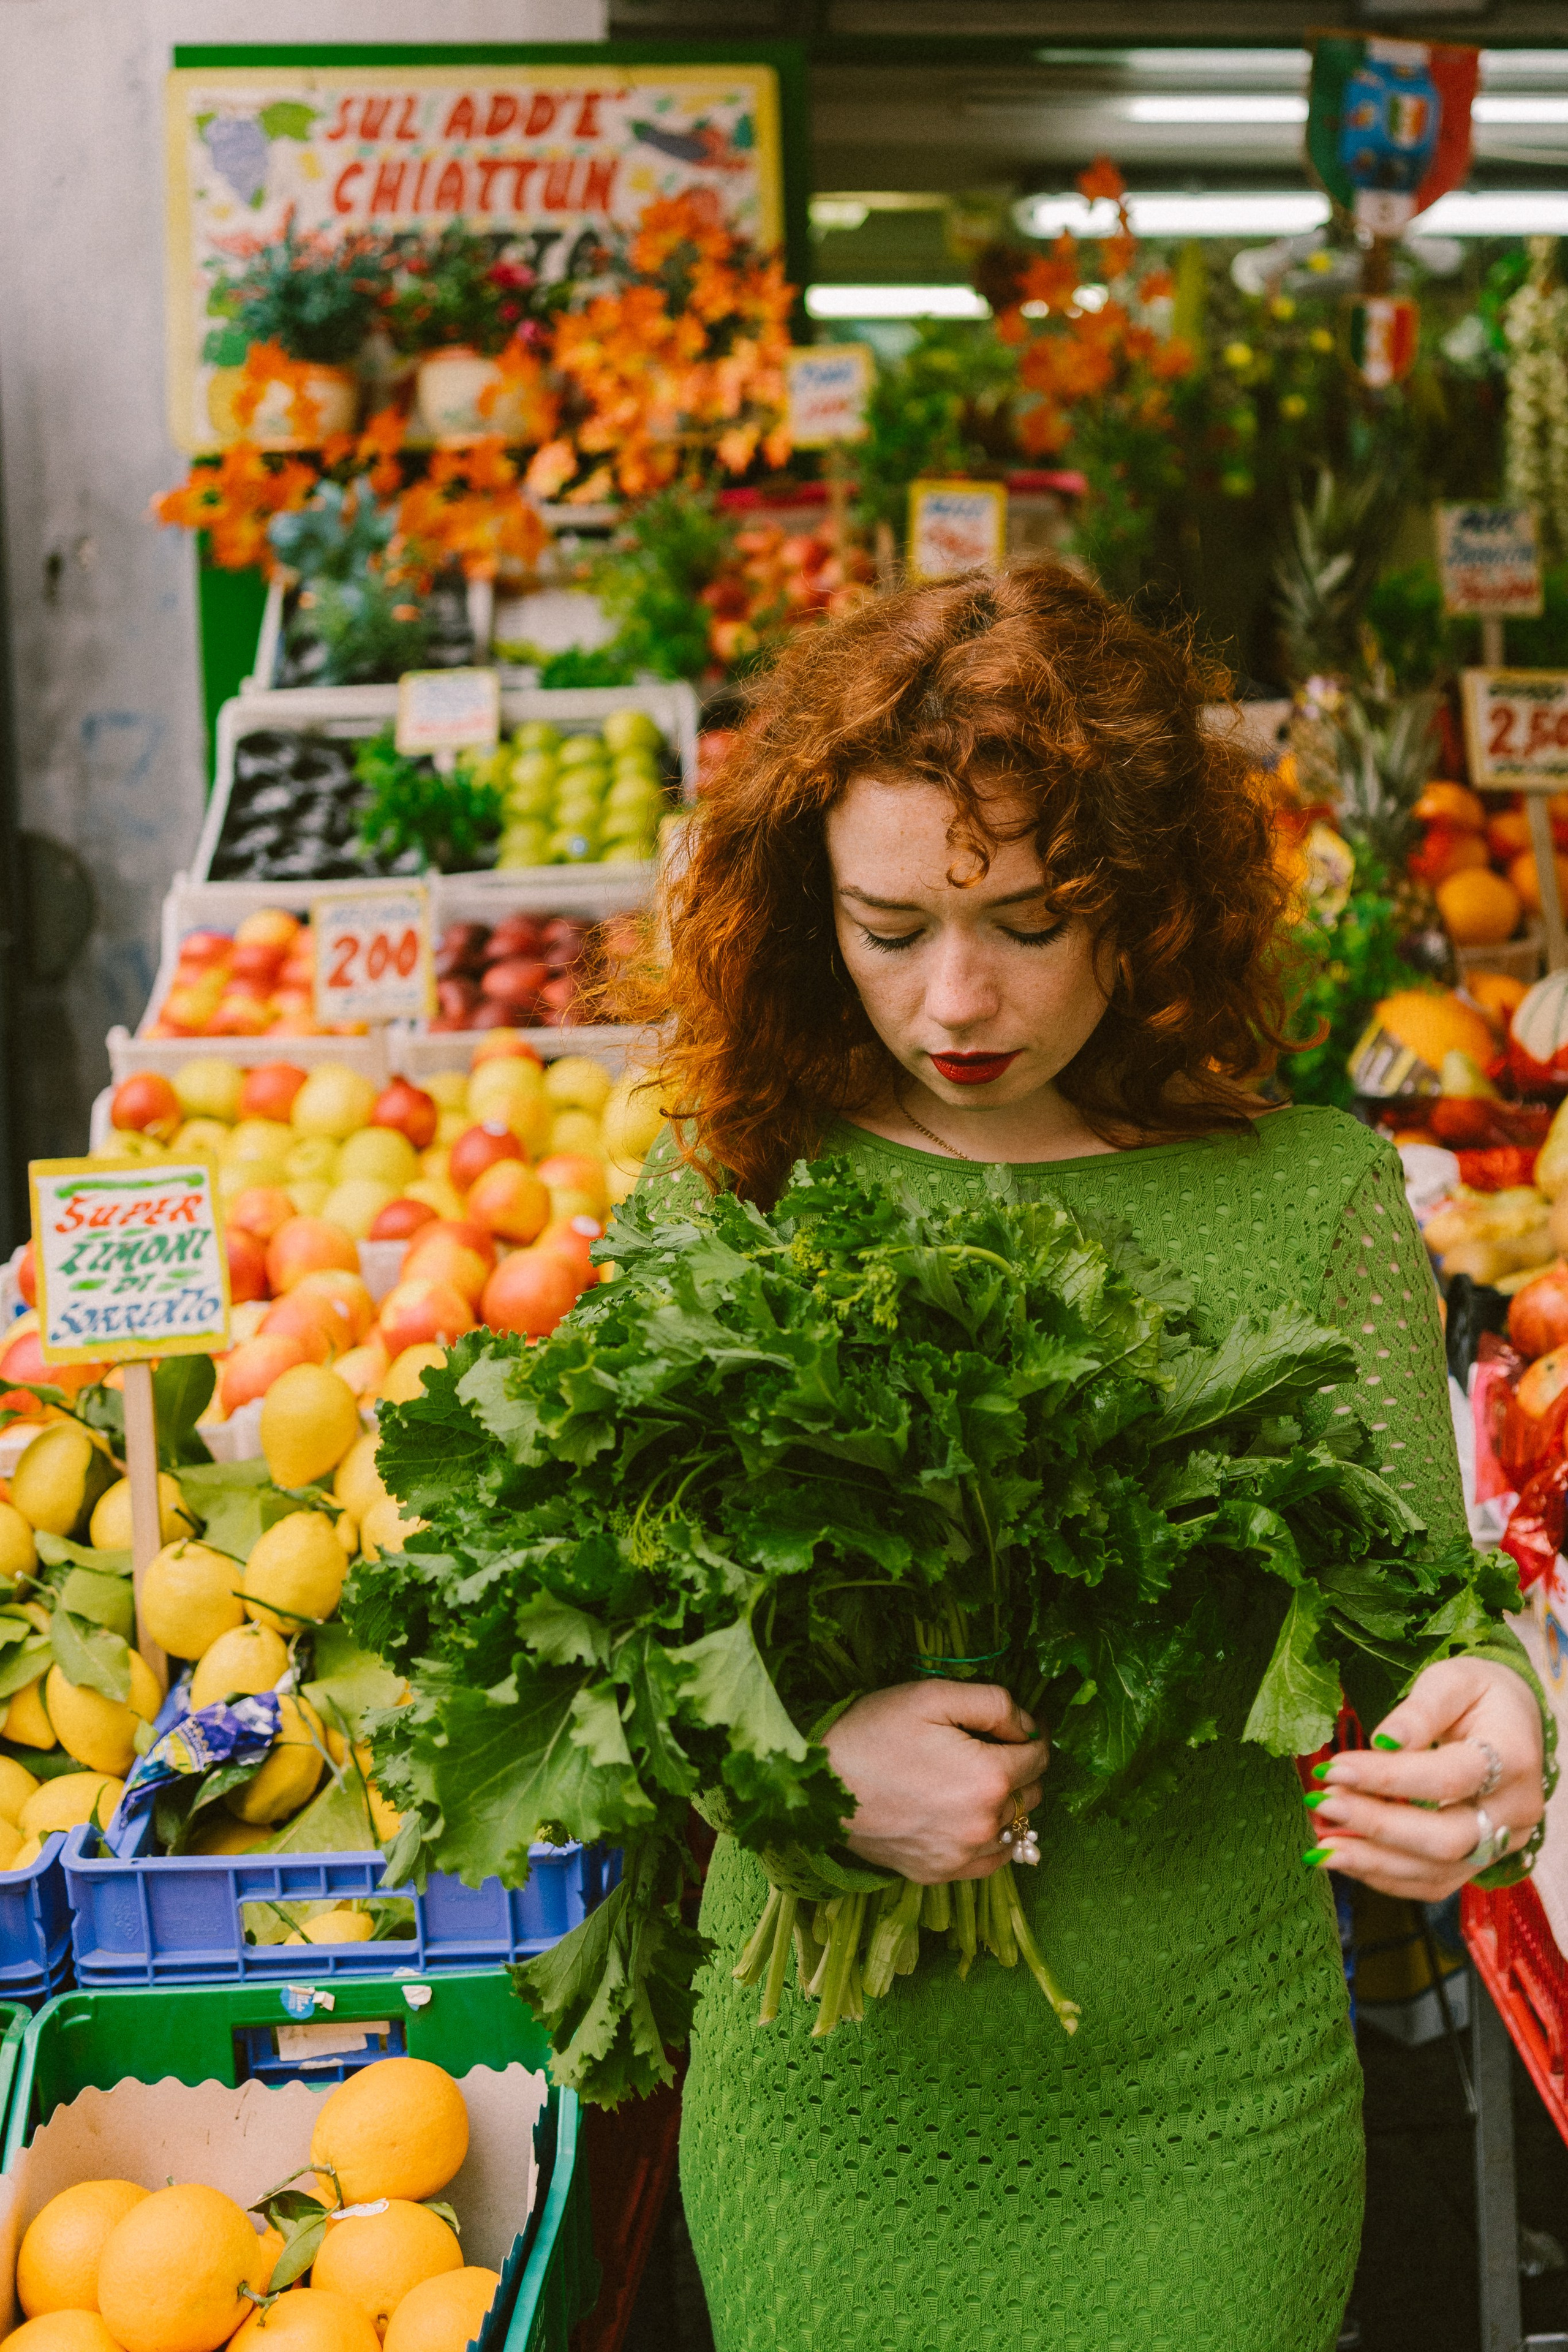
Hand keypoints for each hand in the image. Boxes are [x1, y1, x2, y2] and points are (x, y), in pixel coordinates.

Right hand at [823, 1680, 1047, 1883]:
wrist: (817, 1785)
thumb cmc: (872, 1732)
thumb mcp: (933, 1696)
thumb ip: (994, 1704)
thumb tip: (1029, 1726)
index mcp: (989, 1779)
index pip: (1039, 1756)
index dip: (1030, 1734)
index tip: (1014, 1725)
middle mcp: (984, 1826)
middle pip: (1032, 1794)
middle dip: (1019, 1768)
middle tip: (986, 1747)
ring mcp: (961, 1857)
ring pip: (1014, 1830)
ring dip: (1007, 1806)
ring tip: (974, 1782)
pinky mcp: (938, 1874)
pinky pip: (988, 1862)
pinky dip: (989, 1840)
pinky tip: (968, 1818)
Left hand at [1308, 1657, 1544, 1901]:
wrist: (1512, 1723)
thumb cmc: (1478, 1695)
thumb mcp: (1454, 1681)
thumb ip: (1421, 1711)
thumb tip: (1383, 1741)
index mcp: (1514, 1758)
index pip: (1449, 1778)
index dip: (1389, 1777)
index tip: (1335, 1768)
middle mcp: (1515, 1810)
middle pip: (1446, 1838)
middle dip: (1377, 1826)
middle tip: (1323, 1804)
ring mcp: (1502, 1843)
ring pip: (1438, 1872)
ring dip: (1373, 1861)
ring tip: (1321, 1844)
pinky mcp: (1481, 1861)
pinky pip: (1434, 1883)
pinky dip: (1385, 1876)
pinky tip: (1345, 1856)